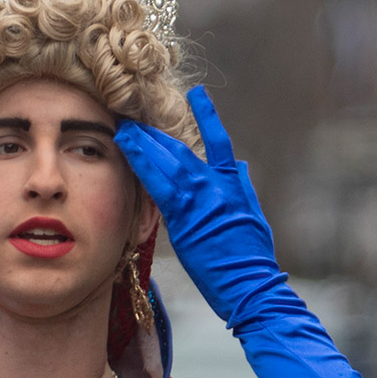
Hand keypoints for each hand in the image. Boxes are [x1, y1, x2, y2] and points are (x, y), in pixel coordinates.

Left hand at [114, 87, 288, 331]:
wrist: (250, 283)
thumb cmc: (250, 258)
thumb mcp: (252, 216)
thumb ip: (240, 187)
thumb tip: (237, 164)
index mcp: (234, 184)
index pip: (219, 142)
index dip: (207, 116)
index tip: (197, 94)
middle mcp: (217, 185)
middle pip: (182, 149)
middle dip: (156, 132)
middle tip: (135, 115)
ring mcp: (200, 199)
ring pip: (168, 161)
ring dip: (143, 142)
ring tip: (124, 126)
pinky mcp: (184, 217)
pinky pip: (158, 184)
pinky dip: (142, 164)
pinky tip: (127, 149)